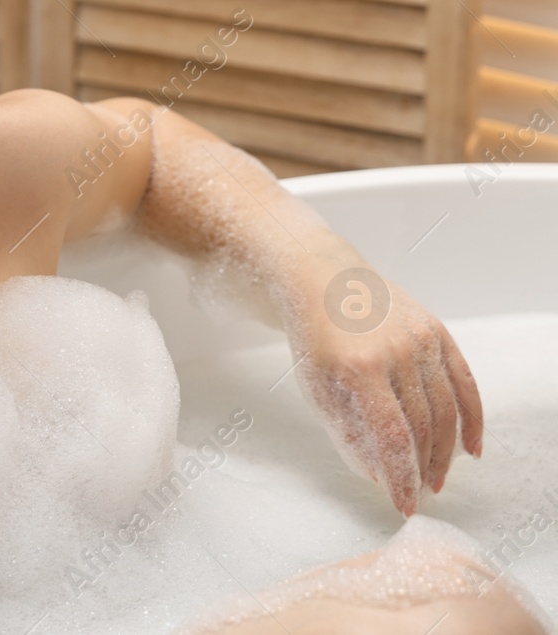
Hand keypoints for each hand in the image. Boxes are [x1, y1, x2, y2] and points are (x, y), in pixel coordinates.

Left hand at [289, 269, 483, 514]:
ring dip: (446, 452)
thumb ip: (347, 433)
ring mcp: (421, 339)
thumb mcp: (316, 389)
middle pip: (423, 427)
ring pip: (447, 410)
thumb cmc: (315, 339)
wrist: (322, 281)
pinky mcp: (437, 331)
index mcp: (360, 368)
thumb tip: (381, 477)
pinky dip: (472, 419)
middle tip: (420, 493)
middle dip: (423, 468)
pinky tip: (472, 449)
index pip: (392, 437)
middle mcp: (397, 351)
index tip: (404, 506)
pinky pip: (464, 383)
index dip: (401, 477)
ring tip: (436, 478)